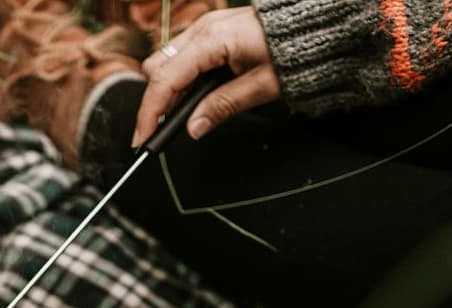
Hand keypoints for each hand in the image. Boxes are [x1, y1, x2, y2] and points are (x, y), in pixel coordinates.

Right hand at [132, 8, 280, 147]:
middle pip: (156, 68)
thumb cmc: (292, 49)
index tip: (143, 138)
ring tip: (185, 113)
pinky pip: (180, 57)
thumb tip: (193, 128)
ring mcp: (203, 28)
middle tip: (165, 128)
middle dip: (155, 100)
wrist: (309, 25)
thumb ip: (223, 107)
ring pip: (164, 61)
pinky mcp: (208, 32)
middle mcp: (202, 29)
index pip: (166, 80)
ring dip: (167, 90)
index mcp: (212, 40)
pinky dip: (180, 79)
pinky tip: (195, 95)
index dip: (150, 112)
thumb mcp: (261, 86)